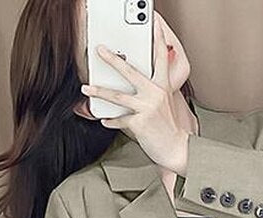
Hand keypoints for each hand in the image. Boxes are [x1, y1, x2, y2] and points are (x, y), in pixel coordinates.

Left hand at [80, 15, 188, 174]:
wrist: (175, 148)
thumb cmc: (167, 128)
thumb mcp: (164, 104)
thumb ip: (152, 91)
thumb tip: (134, 86)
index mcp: (162, 86)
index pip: (160, 58)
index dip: (158, 39)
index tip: (154, 24)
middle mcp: (155, 94)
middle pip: (130, 71)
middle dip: (112, 59)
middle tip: (100, 50)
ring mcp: (147, 108)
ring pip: (118, 96)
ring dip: (99, 91)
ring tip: (87, 88)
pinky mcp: (140, 123)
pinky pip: (120, 119)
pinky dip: (110, 120)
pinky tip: (104, 120)